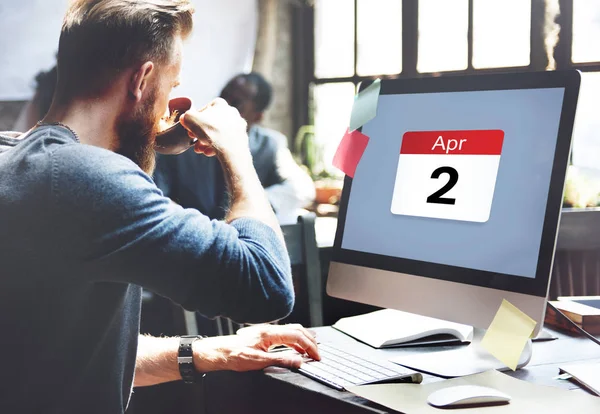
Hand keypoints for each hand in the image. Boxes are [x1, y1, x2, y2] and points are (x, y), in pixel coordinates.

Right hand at [179, 98, 248, 157]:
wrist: (231, 148)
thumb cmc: (211, 131)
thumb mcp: (190, 119)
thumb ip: (186, 116)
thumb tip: (185, 118)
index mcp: (220, 104)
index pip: (203, 110)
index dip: (194, 120)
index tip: (189, 129)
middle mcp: (231, 112)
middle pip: (211, 123)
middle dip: (200, 133)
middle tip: (193, 141)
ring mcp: (238, 125)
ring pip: (218, 133)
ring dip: (207, 142)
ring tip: (200, 150)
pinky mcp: (242, 138)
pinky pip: (226, 141)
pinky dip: (217, 147)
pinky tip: (209, 153)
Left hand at [193, 324, 319, 372]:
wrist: (219, 352)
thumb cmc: (234, 355)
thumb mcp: (258, 362)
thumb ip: (280, 360)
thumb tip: (298, 361)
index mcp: (270, 333)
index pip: (297, 336)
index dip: (309, 346)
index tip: (316, 356)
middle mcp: (269, 329)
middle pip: (297, 330)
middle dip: (310, 341)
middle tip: (317, 353)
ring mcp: (267, 331)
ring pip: (291, 330)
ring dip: (303, 339)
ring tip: (311, 349)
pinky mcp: (264, 335)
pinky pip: (285, 334)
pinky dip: (295, 340)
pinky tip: (296, 348)